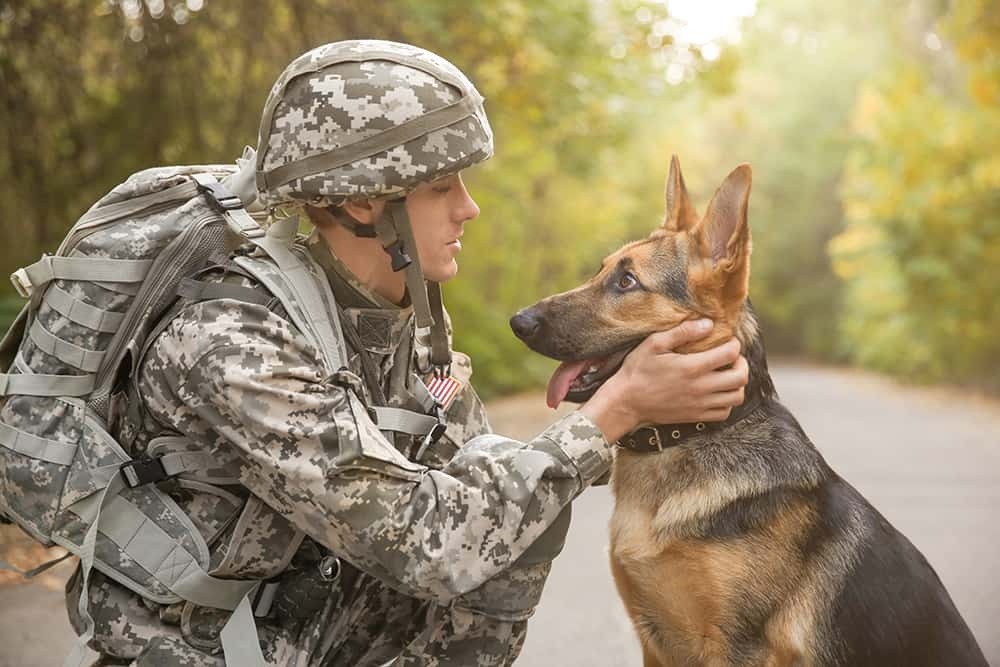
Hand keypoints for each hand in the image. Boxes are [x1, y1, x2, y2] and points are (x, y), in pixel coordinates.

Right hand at [579, 319, 747, 442]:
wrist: (626, 401)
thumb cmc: (638, 370)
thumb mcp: (654, 343)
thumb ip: (682, 332)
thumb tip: (708, 324)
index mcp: (692, 367)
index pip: (730, 353)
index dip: (734, 343)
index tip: (727, 340)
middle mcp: (701, 387)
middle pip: (740, 377)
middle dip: (741, 363)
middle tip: (731, 357)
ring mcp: (700, 404)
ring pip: (736, 396)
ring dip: (737, 383)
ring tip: (726, 374)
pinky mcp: (696, 416)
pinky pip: (724, 412)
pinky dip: (727, 401)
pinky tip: (717, 392)